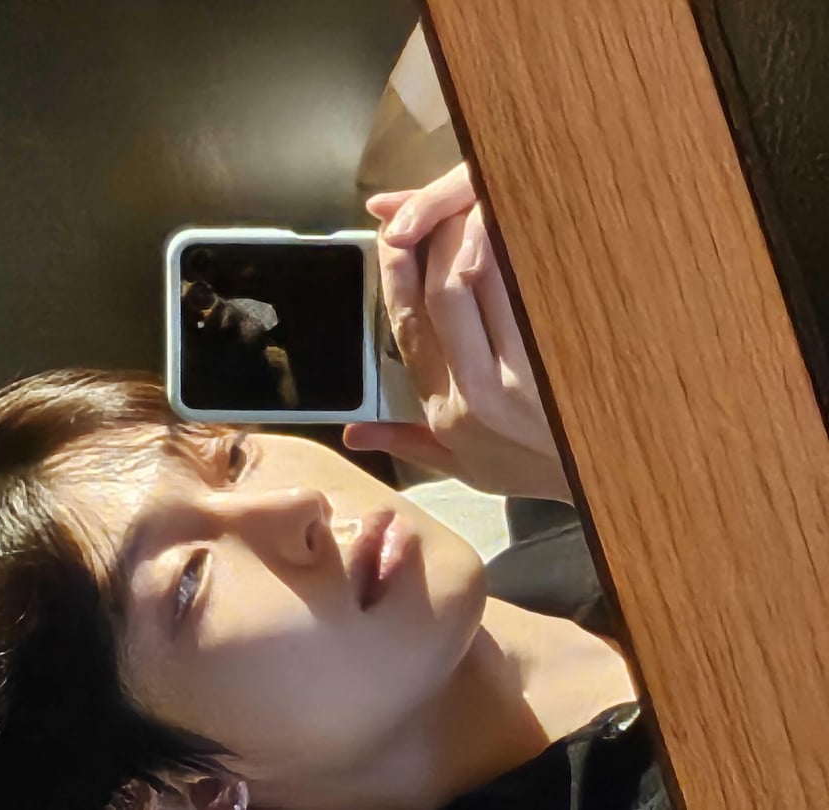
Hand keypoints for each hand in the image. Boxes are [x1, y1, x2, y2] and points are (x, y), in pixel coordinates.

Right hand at [344, 164, 571, 503]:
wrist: (601, 481)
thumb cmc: (528, 469)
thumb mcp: (460, 468)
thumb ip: (403, 441)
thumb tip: (352, 432)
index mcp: (446, 410)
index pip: (408, 328)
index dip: (395, 275)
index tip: (390, 236)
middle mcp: (480, 389)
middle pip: (443, 294)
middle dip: (430, 241)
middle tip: (429, 208)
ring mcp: (526, 370)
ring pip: (490, 282)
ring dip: (473, 234)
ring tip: (467, 201)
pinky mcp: (563, 351)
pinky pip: (532, 289)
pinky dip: (516, 252)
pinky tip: (511, 224)